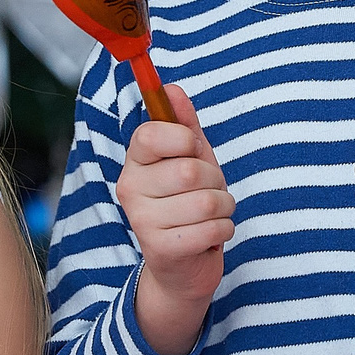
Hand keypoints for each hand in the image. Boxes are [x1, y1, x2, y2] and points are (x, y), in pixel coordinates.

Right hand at [115, 85, 234, 354]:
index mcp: (134, 162)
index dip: (184, 140)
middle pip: (190, 170)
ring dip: (223, 207)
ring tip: (211, 215)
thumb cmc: (188, 203)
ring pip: (207, 201)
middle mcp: (130, 190)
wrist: (183, 266)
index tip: (192, 150)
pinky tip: (210, 236)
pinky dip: (224, 230)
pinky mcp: (161, 250)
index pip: (152, 135)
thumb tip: (172, 87)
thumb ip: (183, 124)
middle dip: (215, 181)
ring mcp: (142, 222)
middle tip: (207, 192)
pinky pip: (213, 228)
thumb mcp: (190, 158)